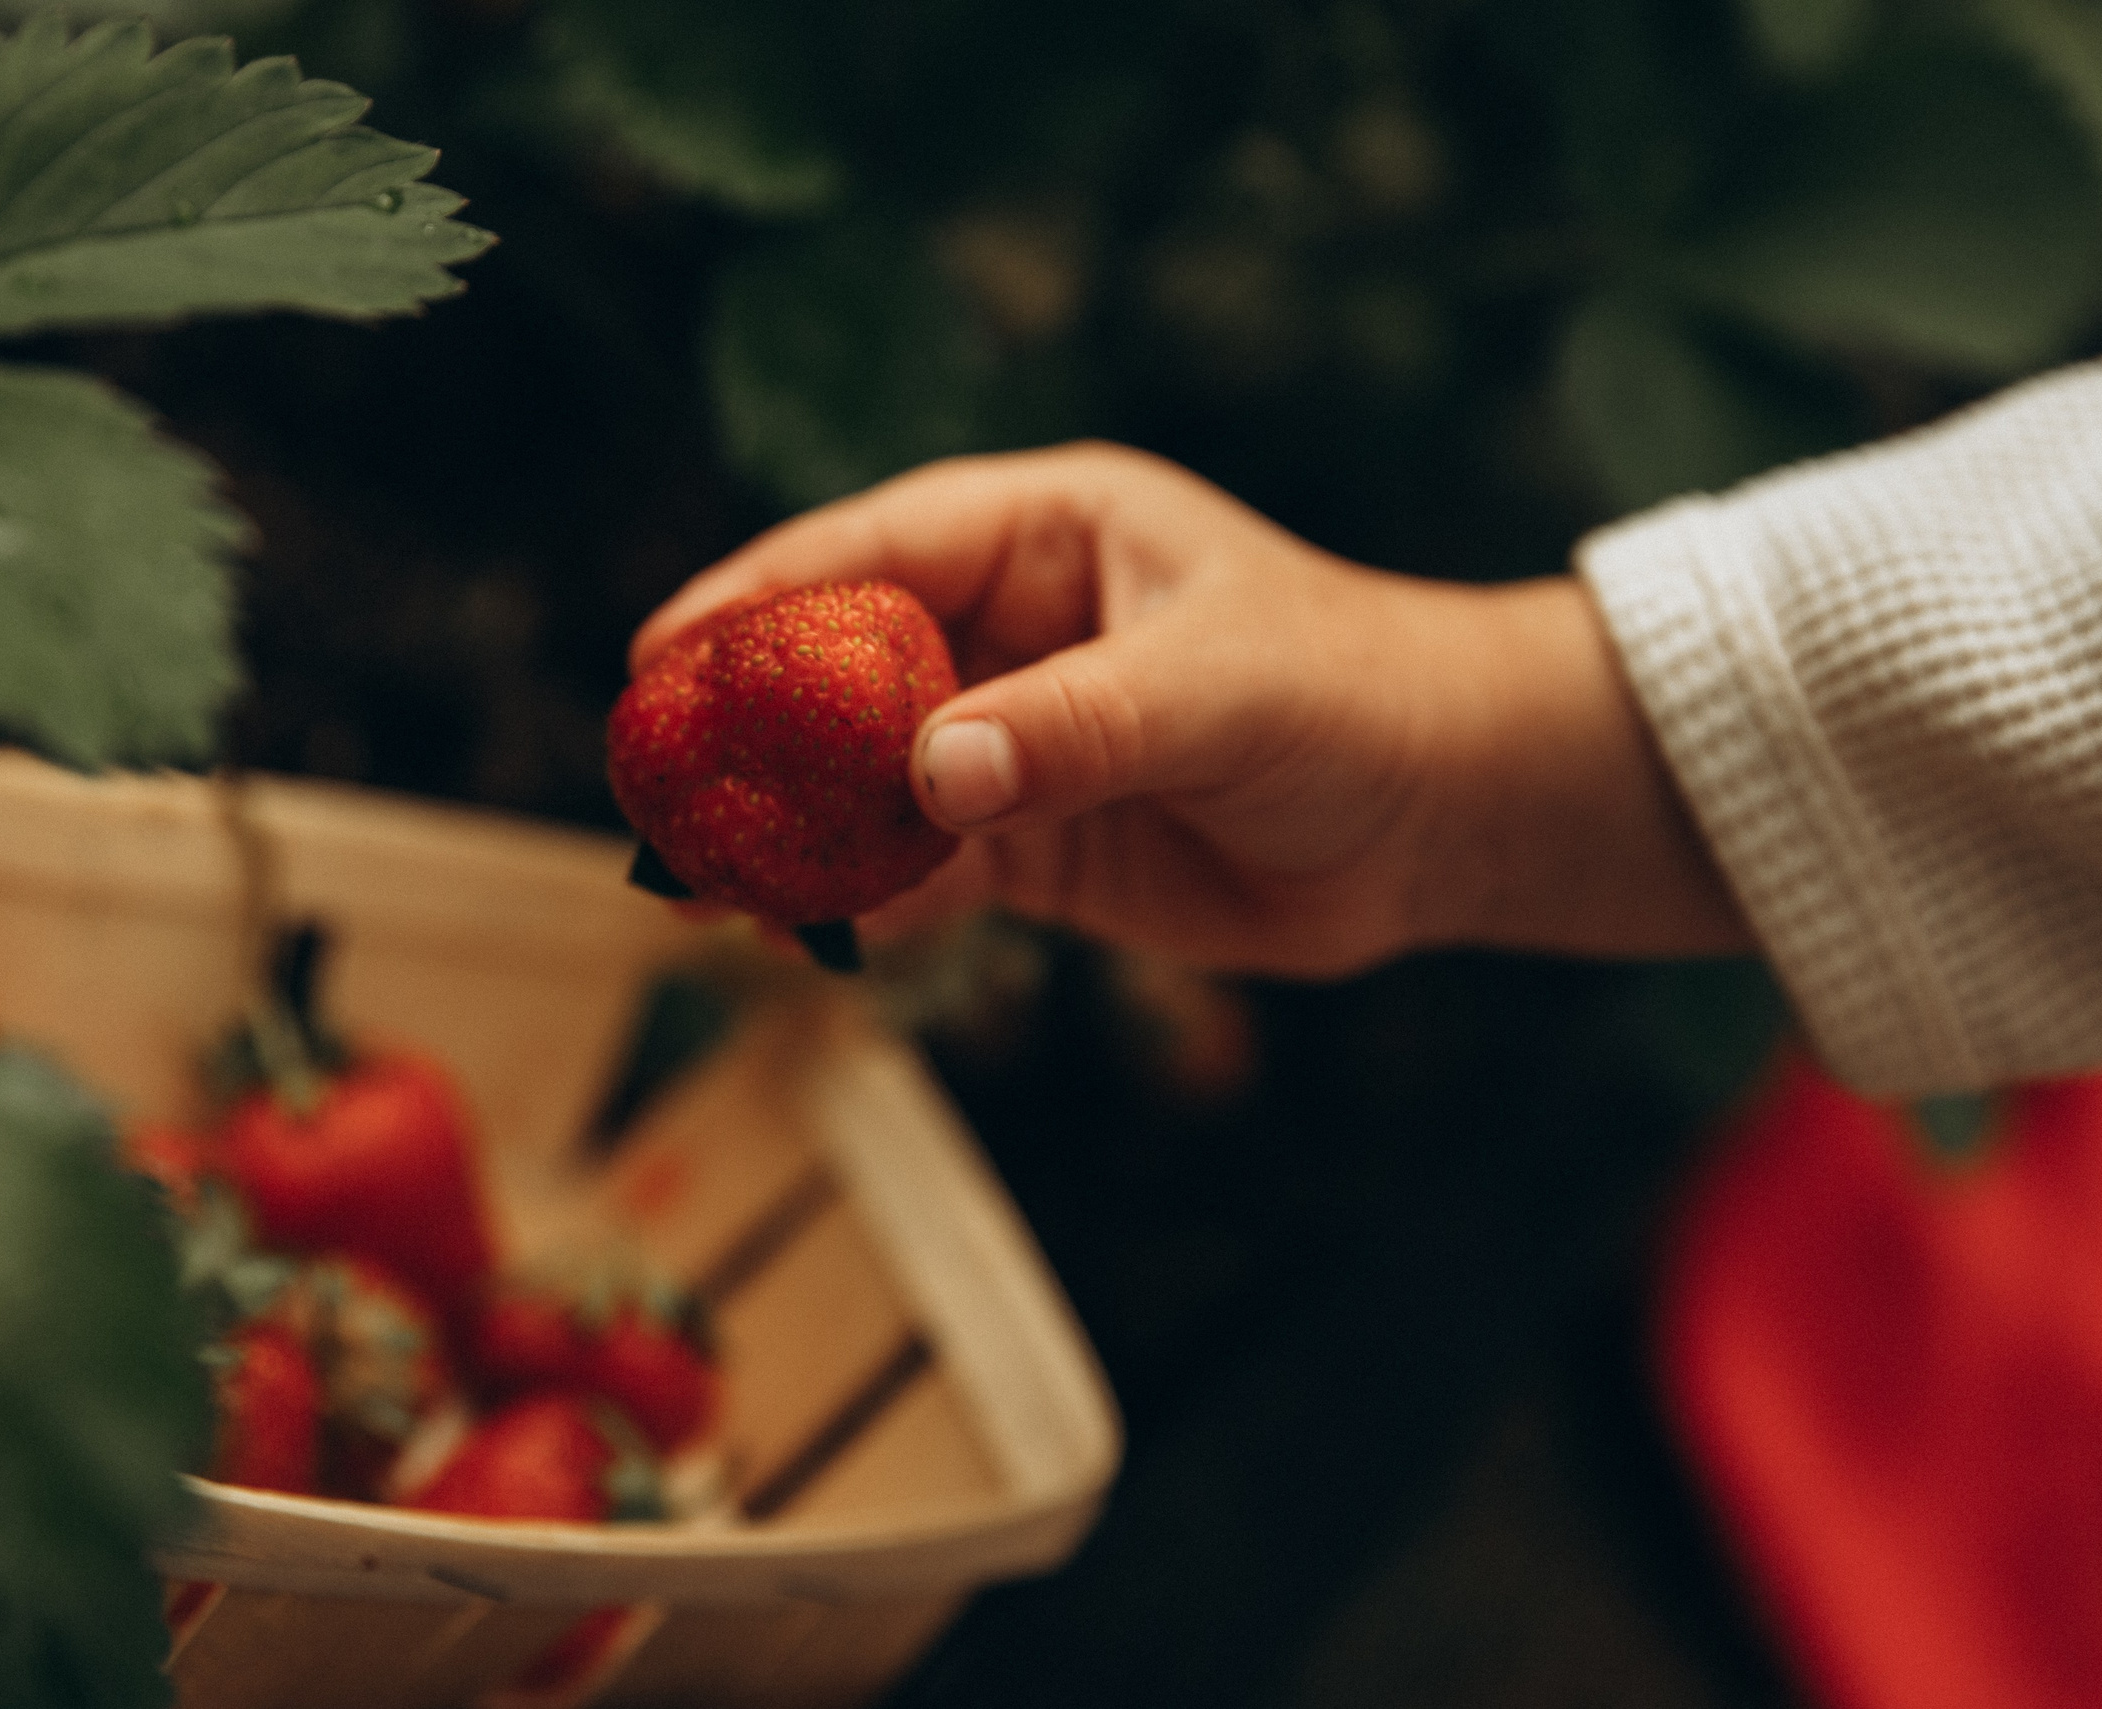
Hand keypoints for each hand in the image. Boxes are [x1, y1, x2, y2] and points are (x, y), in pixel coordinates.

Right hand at [633, 444, 1747, 975]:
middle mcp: (1011, 628)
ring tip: (701, 884)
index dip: (757, 599)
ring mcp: (1015, 738)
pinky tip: (811, 928)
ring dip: (791, 828)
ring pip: (866, 779)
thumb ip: (1074, 725)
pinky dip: (866, 894)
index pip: (871, 551)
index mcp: (1044, 534)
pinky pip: (923, 864)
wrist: (1444, 812)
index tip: (662, 653)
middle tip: (657, 789)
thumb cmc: (1352, 694)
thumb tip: (932, 774)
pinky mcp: (1034, 839)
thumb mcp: (1217, 689)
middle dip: (749, 731)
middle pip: (840, 671)